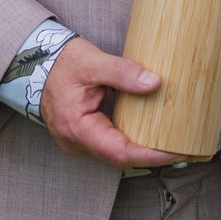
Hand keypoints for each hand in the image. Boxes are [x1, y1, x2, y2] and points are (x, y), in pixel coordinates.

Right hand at [39, 36, 185, 168]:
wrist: (36, 63)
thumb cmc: (61, 63)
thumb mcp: (92, 62)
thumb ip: (123, 72)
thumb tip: (154, 83)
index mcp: (77, 128)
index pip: (119, 152)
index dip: (149, 155)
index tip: (174, 152)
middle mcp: (76, 142)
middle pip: (120, 157)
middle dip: (151, 155)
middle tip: (183, 147)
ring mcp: (78, 141)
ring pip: (115, 153)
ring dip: (142, 149)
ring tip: (172, 141)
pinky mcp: (84, 136)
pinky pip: (110, 144)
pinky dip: (131, 140)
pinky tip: (150, 132)